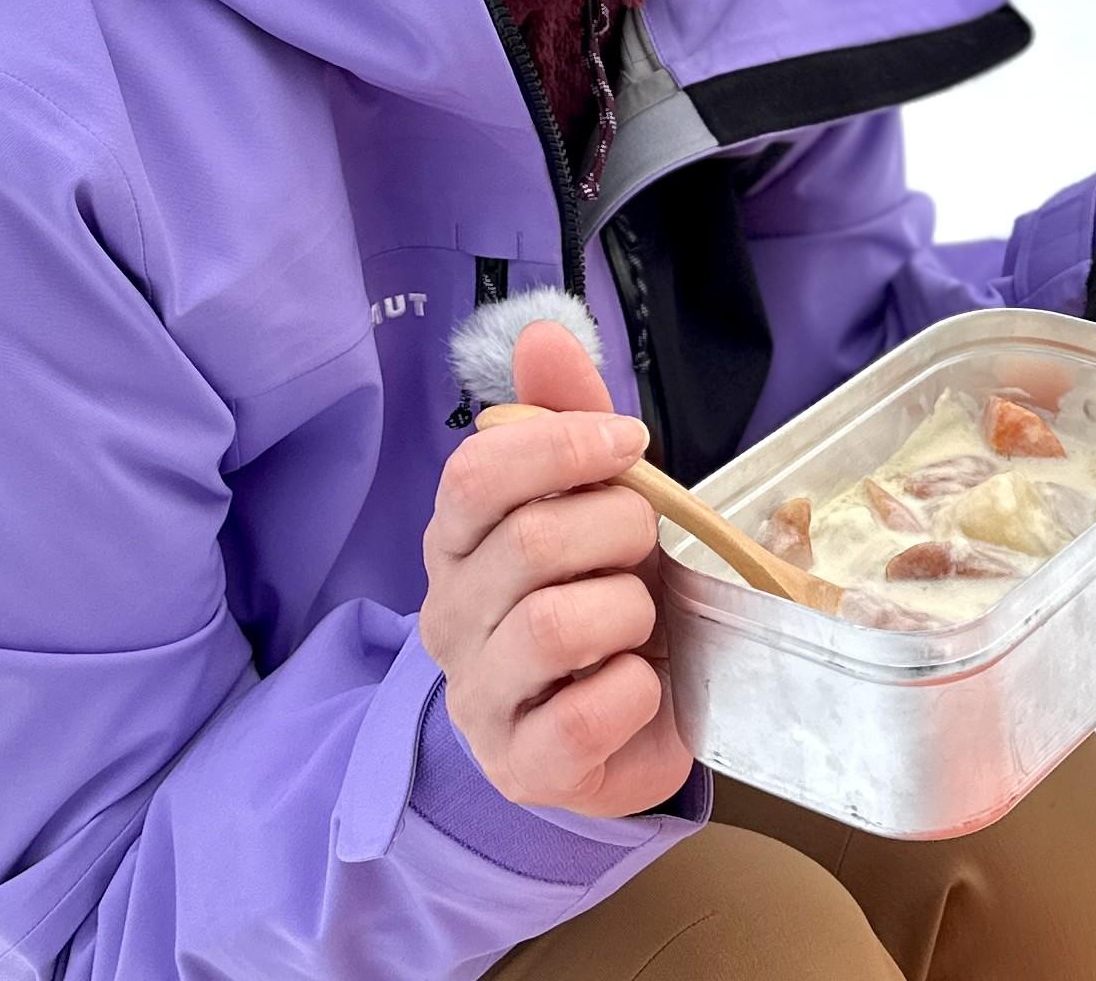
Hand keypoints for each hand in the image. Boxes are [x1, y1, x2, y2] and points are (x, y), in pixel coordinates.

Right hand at [418, 321, 694, 816]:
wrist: (622, 729)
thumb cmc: (605, 599)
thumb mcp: (598, 500)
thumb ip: (572, 416)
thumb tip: (543, 330)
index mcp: (456, 541)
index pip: (475, 472)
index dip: (562, 444)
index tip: (630, 445)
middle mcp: (448, 616)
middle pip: (527, 542)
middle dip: (617, 528)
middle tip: (646, 546)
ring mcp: (478, 697)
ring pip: (552, 625)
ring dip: (628, 610)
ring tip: (640, 621)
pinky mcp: (521, 765)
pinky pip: (584, 712)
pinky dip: (635, 688)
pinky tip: (640, 683)